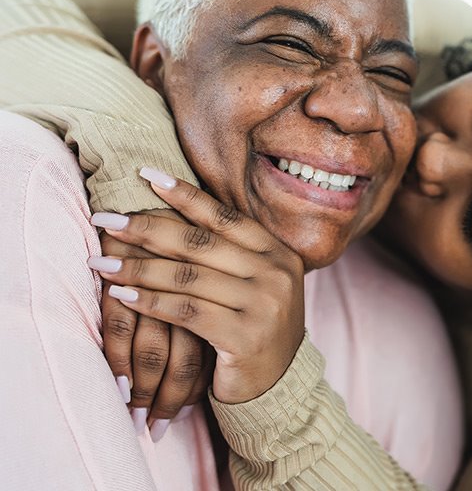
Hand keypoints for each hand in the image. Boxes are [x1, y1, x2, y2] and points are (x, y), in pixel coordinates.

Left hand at [90, 170, 305, 403]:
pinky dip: (150, 301)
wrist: (278, 387)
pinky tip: (121, 295)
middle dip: (147, 228)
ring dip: (137, 268)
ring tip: (101, 262)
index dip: (184, 196)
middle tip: (106, 219)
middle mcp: (276, 274)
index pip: (225, 217)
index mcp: (279, 254)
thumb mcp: (252, 285)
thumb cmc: (253, 329)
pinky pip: (186, 312)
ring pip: (188, 277)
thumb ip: (227, 254)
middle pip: (201, 243)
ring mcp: (264, 305)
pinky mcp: (245, 337)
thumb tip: (169, 212)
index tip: (145, 176)